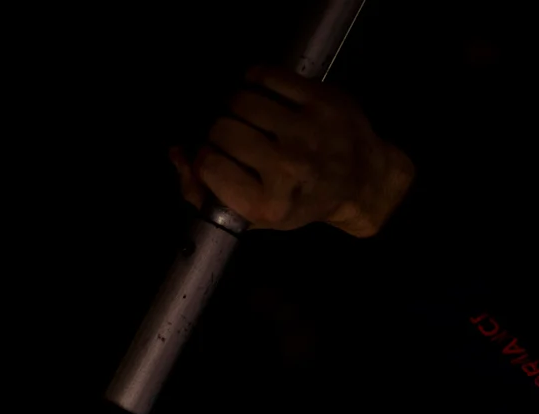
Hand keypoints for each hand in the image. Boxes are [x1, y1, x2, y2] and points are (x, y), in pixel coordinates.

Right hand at [170, 65, 414, 236]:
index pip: (207, 164)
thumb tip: (176, 152)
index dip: (203, 158)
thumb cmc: (300, 200)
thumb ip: (204, 192)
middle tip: (232, 136)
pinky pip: (266, 74)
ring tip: (245, 115)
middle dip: (218, 130)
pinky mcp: (320, 99)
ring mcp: (306, 130)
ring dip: (234, 105)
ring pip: (240, 100)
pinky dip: (253, 79)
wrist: (361, 180)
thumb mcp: (253, 214)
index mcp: (268, 203)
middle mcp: (288, 167)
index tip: (214, 158)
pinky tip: (258, 92)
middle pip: (221, 129)